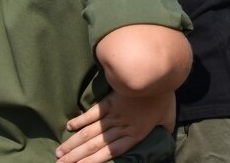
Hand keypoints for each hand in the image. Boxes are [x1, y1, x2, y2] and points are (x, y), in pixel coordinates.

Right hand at [55, 91, 174, 162]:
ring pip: (89, 133)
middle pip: (94, 146)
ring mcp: (113, 115)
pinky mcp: (109, 101)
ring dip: (73, 143)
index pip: (110, 153)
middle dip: (76, 157)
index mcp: (135, 135)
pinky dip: (80, 120)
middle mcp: (121, 128)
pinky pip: (92, 114)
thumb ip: (166, 129)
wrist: (157, 75)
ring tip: (59, 152)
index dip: (92, 161)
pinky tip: (69, 127)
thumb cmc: (164, 97)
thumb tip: (169, 138)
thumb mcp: (169, 117)